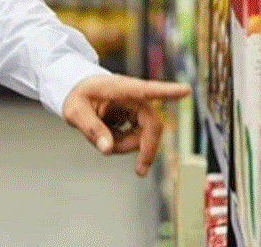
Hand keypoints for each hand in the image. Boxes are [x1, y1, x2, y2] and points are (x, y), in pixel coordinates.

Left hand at [61, 74, 190, 176]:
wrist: (78, 91)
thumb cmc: (77, 96)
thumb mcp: (75, 111)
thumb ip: (91, 129)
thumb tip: (107, 150)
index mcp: (120, 88)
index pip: (145, 90)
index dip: (166, 91)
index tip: (186, 90)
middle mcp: (134, 97)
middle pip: (151, 124)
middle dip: (145, 148)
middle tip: (140, 171)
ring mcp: (137, 108)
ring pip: (144, 135)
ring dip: (124, 145)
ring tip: (100, 139)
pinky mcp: (137, 118)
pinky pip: (137, 138)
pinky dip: (123, 143)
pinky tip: (108, 138)